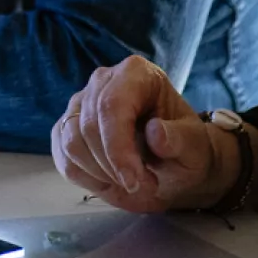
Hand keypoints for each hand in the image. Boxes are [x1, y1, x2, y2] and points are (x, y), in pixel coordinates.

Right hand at [51, 56, 238, 213]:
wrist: (172, 163)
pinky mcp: (66, 127)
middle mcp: (103, 80)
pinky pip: (63, 158)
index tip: (134, 180)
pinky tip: (110, 179)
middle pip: (88, 126)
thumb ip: (180, 140)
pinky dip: (86, 177)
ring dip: (101, 173)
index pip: (112, 106)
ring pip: (71, 143)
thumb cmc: (184, 149)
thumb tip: (156, 133)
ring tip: (131, 181)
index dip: (118, 148)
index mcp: (136, 73)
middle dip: (113, 166)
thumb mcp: (194, 148)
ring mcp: (80, 103)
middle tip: (143, 184)